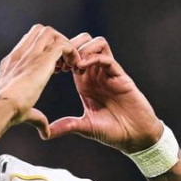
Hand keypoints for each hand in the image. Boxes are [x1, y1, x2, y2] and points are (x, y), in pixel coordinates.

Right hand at [0, 25, 83, 139]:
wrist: (0, 108)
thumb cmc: (6, 113)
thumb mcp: (23, 113)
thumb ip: (36, 118)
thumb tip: (45, 132)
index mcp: (12, 63)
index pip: (29, 43)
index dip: (44, 50)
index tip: (54, 68)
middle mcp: (21, 54)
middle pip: (40, 31)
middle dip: (55, 42)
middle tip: (63, 63)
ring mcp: (30, 55)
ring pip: (51, 33)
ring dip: (63, 45)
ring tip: (69, 65)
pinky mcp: (42, 60)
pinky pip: (63, 44)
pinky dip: (71, 52)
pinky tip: (74, 68)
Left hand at [48, 33, 162, 152]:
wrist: (135, 136)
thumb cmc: (113, 131)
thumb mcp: (84, 127)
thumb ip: (66, 126)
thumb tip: (46, 134)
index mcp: (85, 83)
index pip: (72, 58)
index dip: (61, 58)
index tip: (50, 68)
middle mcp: (96, 75)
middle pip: (84, 44)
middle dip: (71, 47)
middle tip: (60, 62)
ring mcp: (109, 74)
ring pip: (97, 44)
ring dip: (83, 49)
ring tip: (73, 64)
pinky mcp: (121, 76)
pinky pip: (107, 58)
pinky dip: (93, 58)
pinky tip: (81, 68)